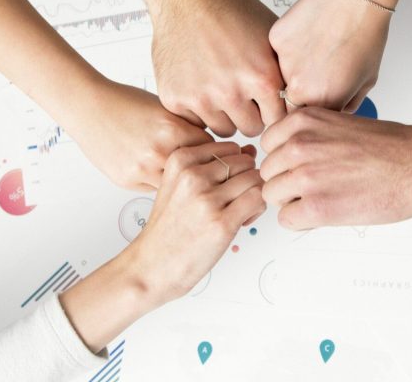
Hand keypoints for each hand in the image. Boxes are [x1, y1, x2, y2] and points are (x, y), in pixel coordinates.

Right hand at [69, 81, 213, 190]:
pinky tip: (155, 170)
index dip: (213, 150)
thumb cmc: (124, 102)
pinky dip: (159, 182)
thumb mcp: (165, 107)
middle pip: (196, 170)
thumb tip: (210, 144)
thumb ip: (188, 126)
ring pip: (176, 185)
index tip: (215, 152)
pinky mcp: (127, 180)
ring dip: (179, 180)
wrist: (88, 107)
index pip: (211, 149)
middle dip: (200, 168)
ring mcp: (142, 169)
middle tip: (201, 166)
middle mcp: (158, 151)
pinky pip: (155, 189)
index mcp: (172, 128)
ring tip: (179, 171)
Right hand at [111, 0, 286, 136]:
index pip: (278, 120)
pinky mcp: (175, 98)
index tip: (267, 102)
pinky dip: (199, 109)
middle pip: (251, 129)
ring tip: (222, 88)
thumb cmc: (230, 10)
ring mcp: (201, 97)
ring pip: (223, 129)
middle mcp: (231, 91)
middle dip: (250, 114)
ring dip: (225, 114)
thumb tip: (302, 97)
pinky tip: (201, 84)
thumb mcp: (272, 38)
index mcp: (262, 77)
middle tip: (243, 94)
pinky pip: (195, 121)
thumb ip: (285, 72)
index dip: (273, 110)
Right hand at [126, 141, 265, 300]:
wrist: (153, 265)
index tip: (226, 185)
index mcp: (180, 160)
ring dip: (253, 195)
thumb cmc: (169, 228)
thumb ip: (213, 166)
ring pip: (255, 179)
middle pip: (245, 162)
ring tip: (238, 212)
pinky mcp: (222, 222)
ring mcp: (207, 199)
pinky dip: (257, 209)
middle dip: (247, 180)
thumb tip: (250, 151)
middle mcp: (192, 175)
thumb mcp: (180, 185)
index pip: (230, 147)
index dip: (235, 166)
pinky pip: (258, 199)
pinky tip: (241, 221)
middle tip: (235, 201)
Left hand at [260, 108, 411, 229]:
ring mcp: (305, 176)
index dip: (285, 160)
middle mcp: (299, 145)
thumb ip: (309, 136)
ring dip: (293, 202)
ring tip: (325, 198)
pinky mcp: (316, 206)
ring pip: (272, 196)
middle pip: (268, 172)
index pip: (268, 145)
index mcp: (303, 121)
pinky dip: (303, 220)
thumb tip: (287, 155)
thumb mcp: (340, 124)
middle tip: (317, 187)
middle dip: (287, 182)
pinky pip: (286, 219)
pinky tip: (327, 212)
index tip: (302, 166)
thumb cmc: (392, 147)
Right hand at [269, 0, 389, 112]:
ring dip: (294, 67)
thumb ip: (346, 104)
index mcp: (322, 102)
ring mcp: (283, 64)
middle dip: (301, 91)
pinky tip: (308, 33)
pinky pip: (277, 52)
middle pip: (290, 101)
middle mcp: (299, 87)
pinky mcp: (275, 41)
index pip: (306, 120)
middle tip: (318, 69)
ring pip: (281, 75)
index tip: (319, 97)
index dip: (313, 109)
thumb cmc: (365, 34)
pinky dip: (289, 46)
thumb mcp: (366, 81)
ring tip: (316, 47)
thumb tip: (333, 113)